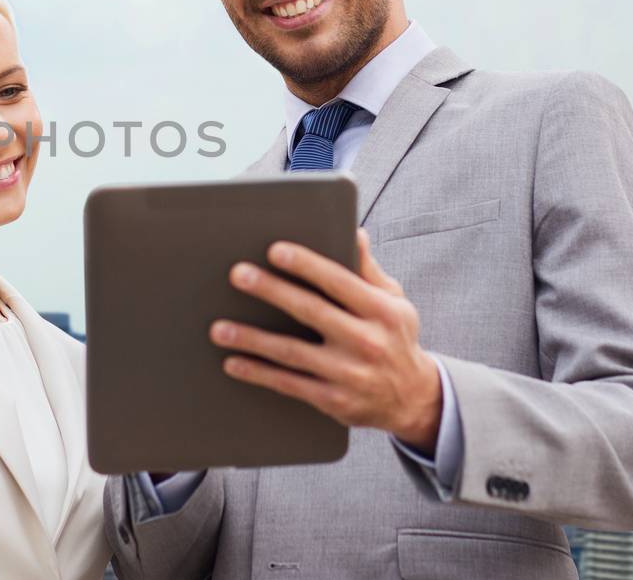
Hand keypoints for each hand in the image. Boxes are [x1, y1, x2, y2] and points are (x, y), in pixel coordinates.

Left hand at [211, 229, 441, 451]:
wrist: (413, 399)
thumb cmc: (394, 338)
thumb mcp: (394, 302)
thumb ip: (368, 270)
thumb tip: (354, 232)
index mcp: (381, 311)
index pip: (339, 281)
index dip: (306, 265)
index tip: (274, 250)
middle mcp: (367, 341)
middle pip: (310, 311)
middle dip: (271, 291)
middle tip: (238, 274)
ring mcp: (349, 374)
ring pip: (291, 353)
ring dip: (251, 339)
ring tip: (218, 328)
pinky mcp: (334, 400)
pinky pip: (288, 384)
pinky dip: (258, 373)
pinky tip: (232, 363)